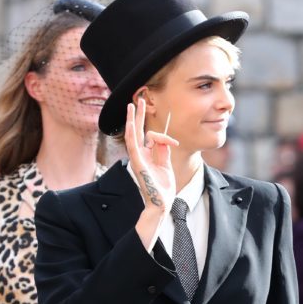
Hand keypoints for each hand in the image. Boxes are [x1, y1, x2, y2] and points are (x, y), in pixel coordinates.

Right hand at [125, 99, 178, 213]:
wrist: (161, 203)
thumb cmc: (163, 187)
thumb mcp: (165, 165)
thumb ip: (163, 151)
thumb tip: (163, 139)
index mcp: (146, 155)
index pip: (150, 137)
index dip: (162, 135)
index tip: (173, 142)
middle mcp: (139, 155)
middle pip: (137, 131)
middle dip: (138, 115)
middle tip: (138, 100)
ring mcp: (137, 159)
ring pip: (133, 135)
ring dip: (132, 119)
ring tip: (132, 105)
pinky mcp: (137, 164)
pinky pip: (133, 147)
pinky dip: (131, 135)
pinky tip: (129, 124)